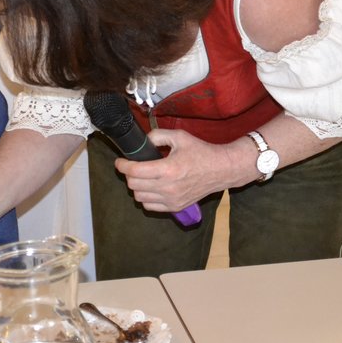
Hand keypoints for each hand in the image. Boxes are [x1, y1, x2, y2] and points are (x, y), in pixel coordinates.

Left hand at [115, 129, 237, 212]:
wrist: (221, 170)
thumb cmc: (201, 152)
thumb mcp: (179, 136)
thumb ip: (157, 135)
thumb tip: (142, 141)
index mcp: (168, 169)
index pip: (134, 171)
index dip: (122, 165)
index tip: (119, 161)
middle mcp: (168, 187)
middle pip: (133, 185)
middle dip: (128, 174)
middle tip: (132, 167)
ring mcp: (172, 200)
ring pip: (139, 198)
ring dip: (136, 187)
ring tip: (141, 177)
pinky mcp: (176, 207)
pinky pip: (150, 206)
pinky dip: (145, 198)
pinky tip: (150, 188)